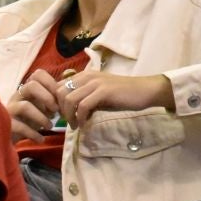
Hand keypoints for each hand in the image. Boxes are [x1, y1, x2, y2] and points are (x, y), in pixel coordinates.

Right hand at [8, 68, 61, 142]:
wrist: (9, 136)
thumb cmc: (29, 120)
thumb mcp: (42, 108)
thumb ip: (53, 100)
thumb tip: (70, 96)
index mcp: (26, 90)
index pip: (38, 74)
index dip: (51, 83)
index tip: (60, 97)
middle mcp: (17, 96)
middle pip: (31, 85)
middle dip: (47, 98)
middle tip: (55, 111)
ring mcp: (10, 110)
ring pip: (25, 106)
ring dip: (42, 117)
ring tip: (50, 126)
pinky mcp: (7, 124)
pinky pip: (20, 127)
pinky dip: (34, 133)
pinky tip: (40, 139)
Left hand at [58, 71, 174, 127]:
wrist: (145, 91)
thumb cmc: (121, 96)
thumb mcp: (97, 95)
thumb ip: (82, 98)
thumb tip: (65, 110)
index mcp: (83, 76)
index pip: (58, 86)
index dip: (55, 103)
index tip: (61, 116)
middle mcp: (87, 76)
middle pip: (59, 93)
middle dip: (60, 110)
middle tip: (67, 122)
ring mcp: (95, 83)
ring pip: (69, 99)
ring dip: (69, 116)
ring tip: (76, 125)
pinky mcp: (104, 91)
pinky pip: (83, 106)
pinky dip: (81, 118)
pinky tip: (85, 124)